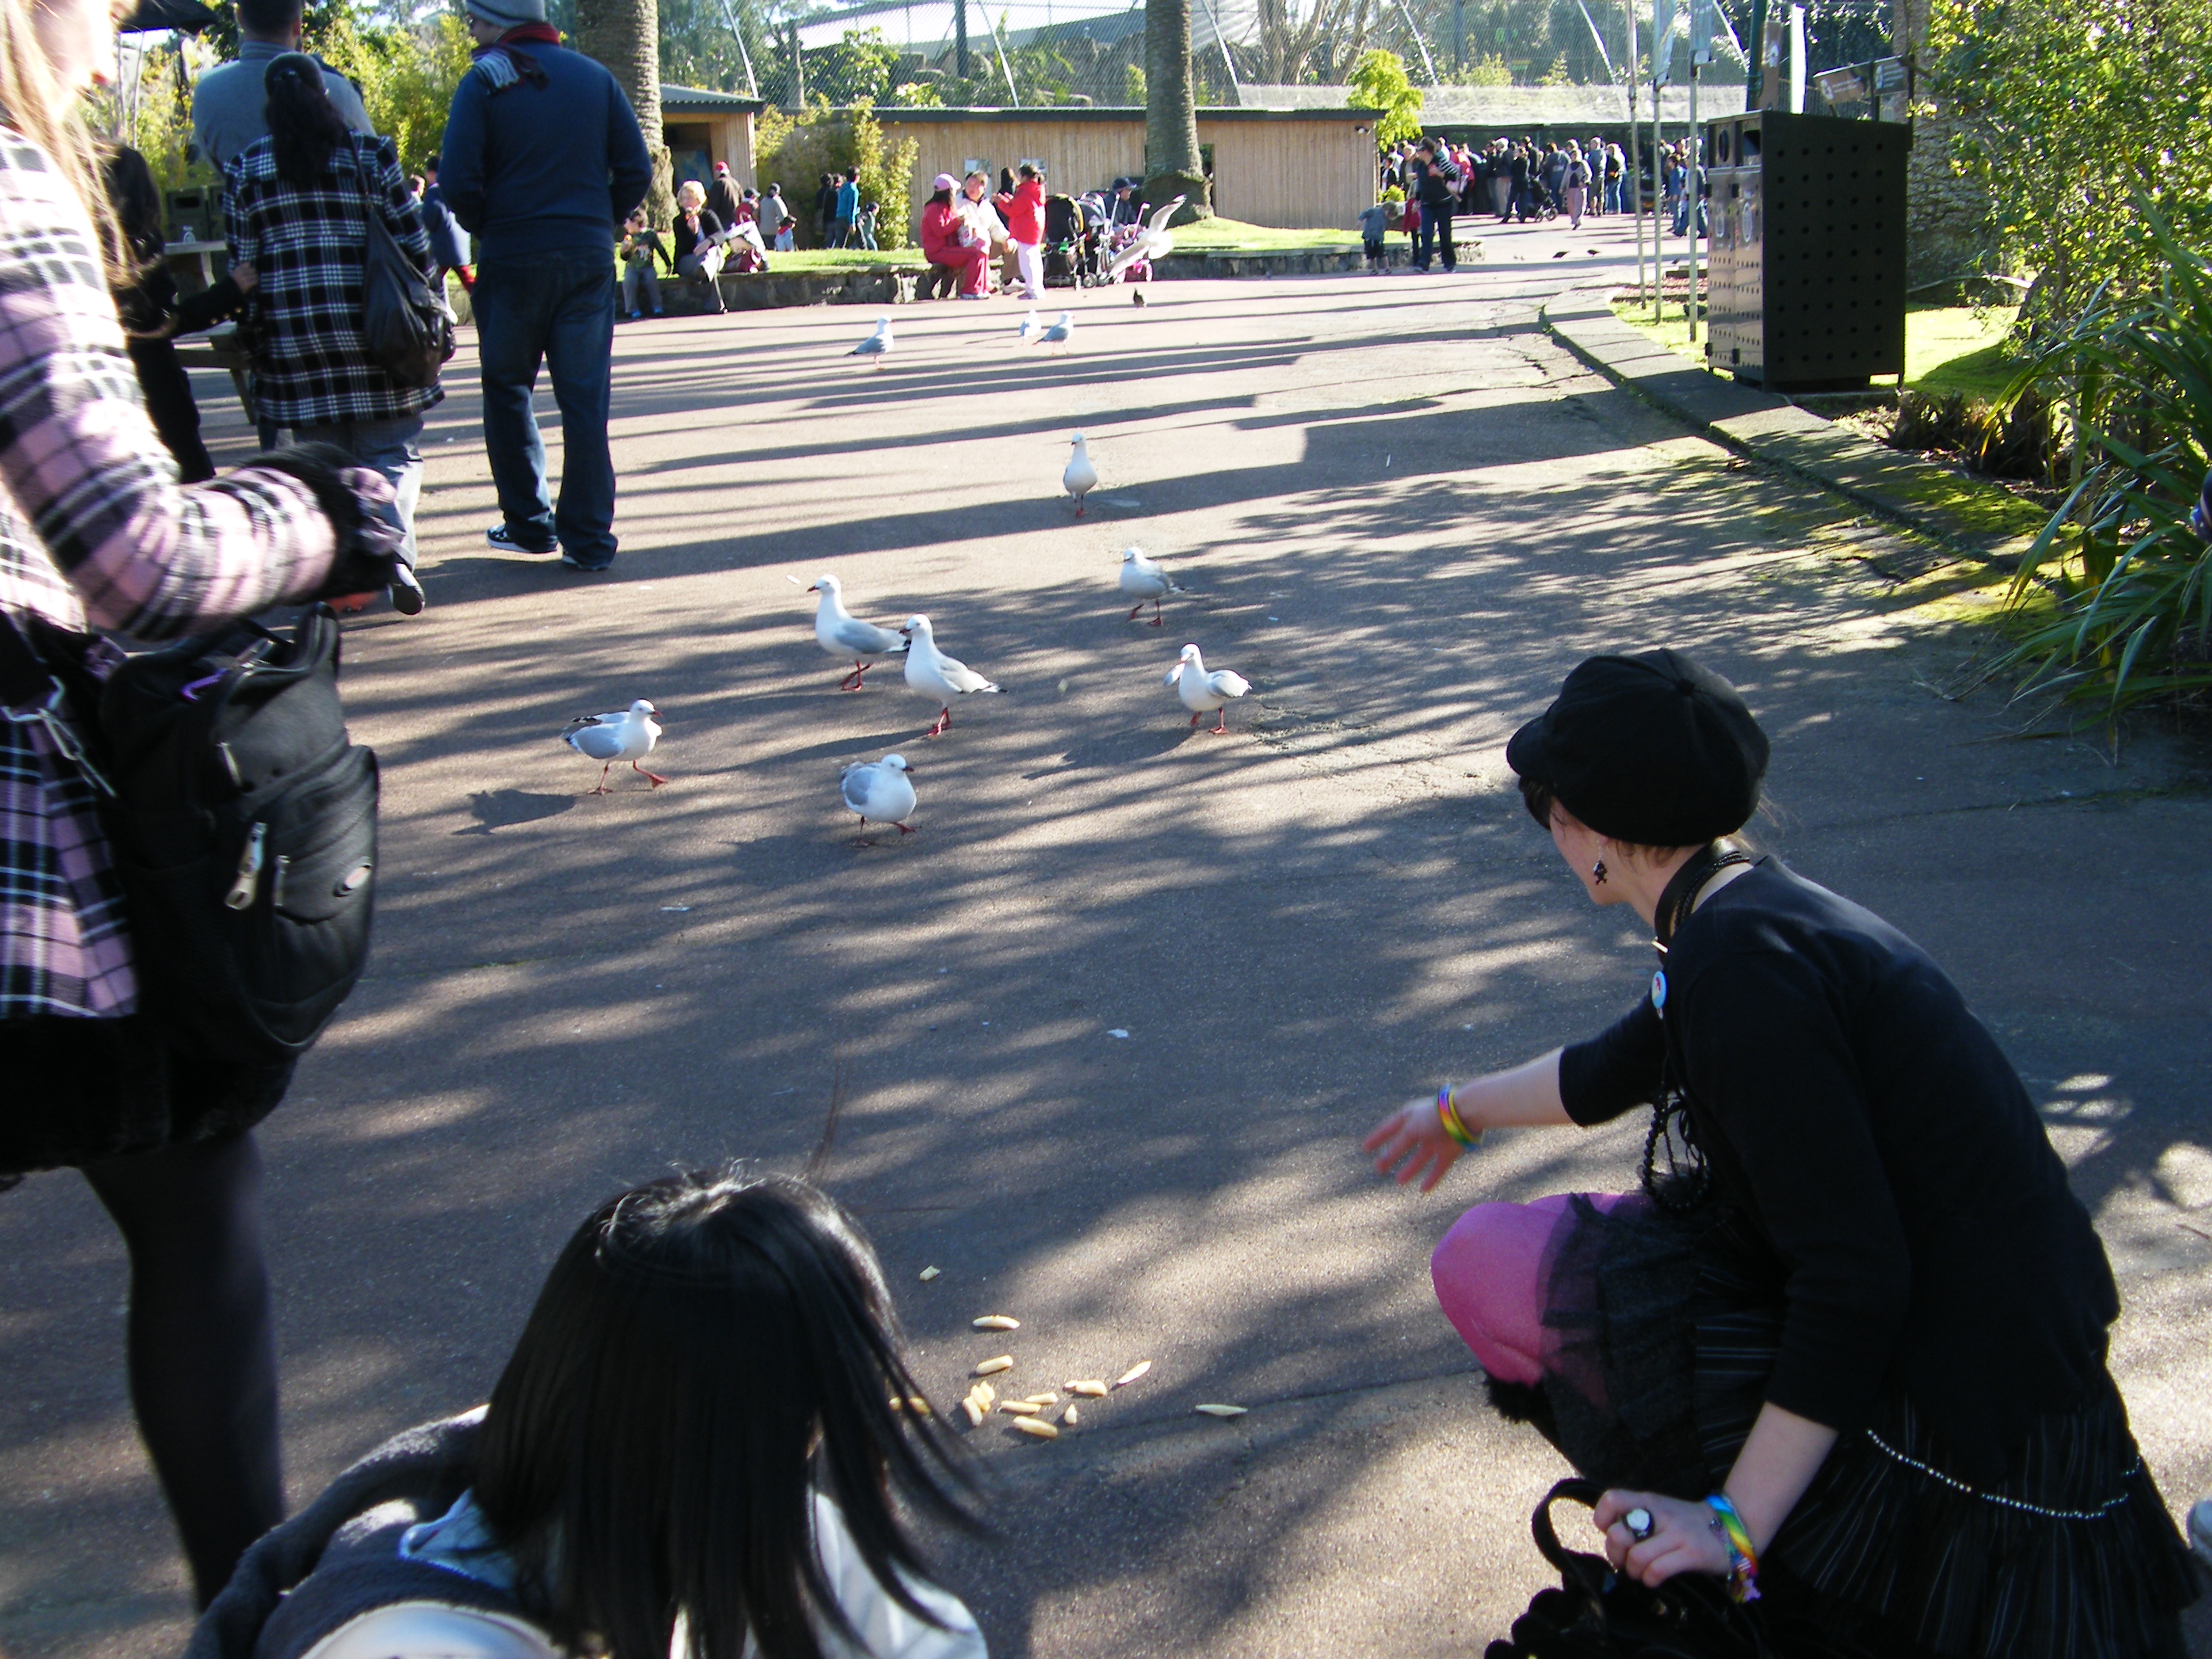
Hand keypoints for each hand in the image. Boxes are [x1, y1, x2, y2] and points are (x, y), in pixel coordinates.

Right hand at [231, 261, 257, 289]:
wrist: (230, 288)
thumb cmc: (232, 280)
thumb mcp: (234, 272)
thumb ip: (240, 269)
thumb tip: (248, 266)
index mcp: (238, 269)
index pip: (247, 264)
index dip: (250, 267)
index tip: (250, 269)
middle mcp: (242, 272)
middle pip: (253, 270)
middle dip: (254, 272)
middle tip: (254, 275)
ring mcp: (245, 278)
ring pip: (255, 276)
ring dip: (255, 277)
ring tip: (254, 279)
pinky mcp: (248, 284)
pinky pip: (255, 281)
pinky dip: (255, 282)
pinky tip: (254, 283)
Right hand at [1362, 1095, 1462, 1191]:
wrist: (1466, 1114)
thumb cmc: (1435, 1117)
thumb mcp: (1411, 1130)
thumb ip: (1396, 1146)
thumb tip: (1382, 1160)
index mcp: (1410, 1116)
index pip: (1388, 1129)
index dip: (1376, 1138)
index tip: (1365, 1147)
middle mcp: (1422, 1128)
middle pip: (1403, 1145)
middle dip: (1391, 1156)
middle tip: (1379, 1168)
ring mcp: (1436, 1140)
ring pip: (1420, 1157)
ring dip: (1410, 1169)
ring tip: (1399, 1181)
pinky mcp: (1450, 1151)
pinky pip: (1438, 1167)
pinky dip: (1431, 1178)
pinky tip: (1423, 1189)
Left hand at [1592, 1490, 1728, 1587]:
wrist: (1728, 1529)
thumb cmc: (1685, 1524)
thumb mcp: (1659, 1512)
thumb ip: (1636, 1520)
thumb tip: (1610, 1541)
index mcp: (1648, 1501)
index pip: (1612, 1499)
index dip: (1603, 1519)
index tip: (1609, 1533)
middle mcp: (1660, 1514)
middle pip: (1618, 1534)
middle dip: (1616, 1555)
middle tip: (1624, 1562)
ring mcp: (1676, 1534)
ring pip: (1636, 1556)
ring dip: (1634, 1572)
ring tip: (1641, 1574)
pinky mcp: (1691, 1554)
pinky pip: (1657, 1570)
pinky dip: (1650, 1580)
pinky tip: (1654, 1580)